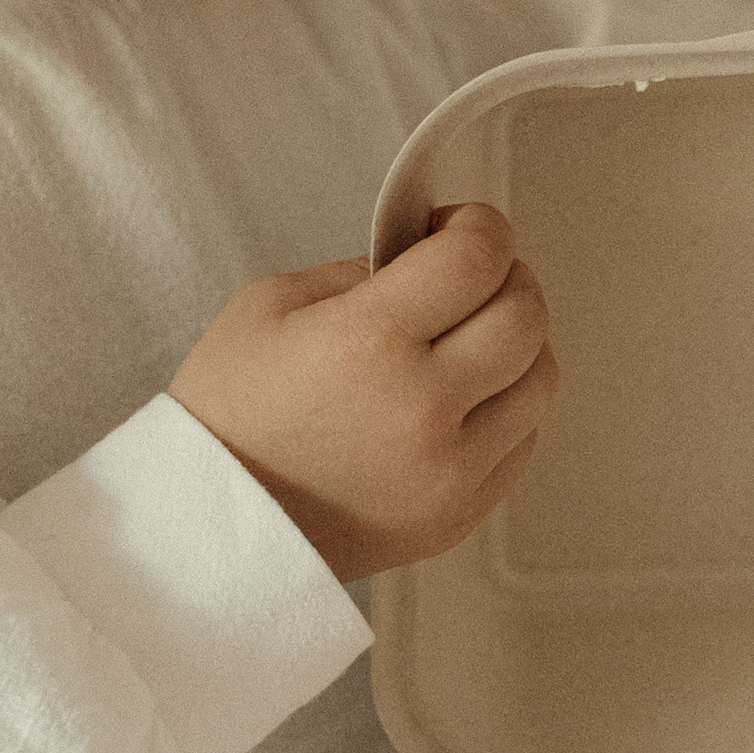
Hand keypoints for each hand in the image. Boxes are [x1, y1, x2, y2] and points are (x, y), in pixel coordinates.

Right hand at [170, 203, 555, 581]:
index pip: (476, 258)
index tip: (463, 226)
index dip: (481, 227)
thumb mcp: (270, 305)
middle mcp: (422, 408)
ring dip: (518, 343)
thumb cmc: (229, 411)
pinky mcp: (459, 515)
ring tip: (473, 336)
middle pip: (525, 316)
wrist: (213, 526)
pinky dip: (507, 405)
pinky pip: (523, 441)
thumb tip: (429, 255)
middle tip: (473, 274)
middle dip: (508, 276)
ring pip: (540, 379)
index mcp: (368, 342)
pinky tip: (463, 396)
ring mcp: (449, 470)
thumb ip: (362, 271)